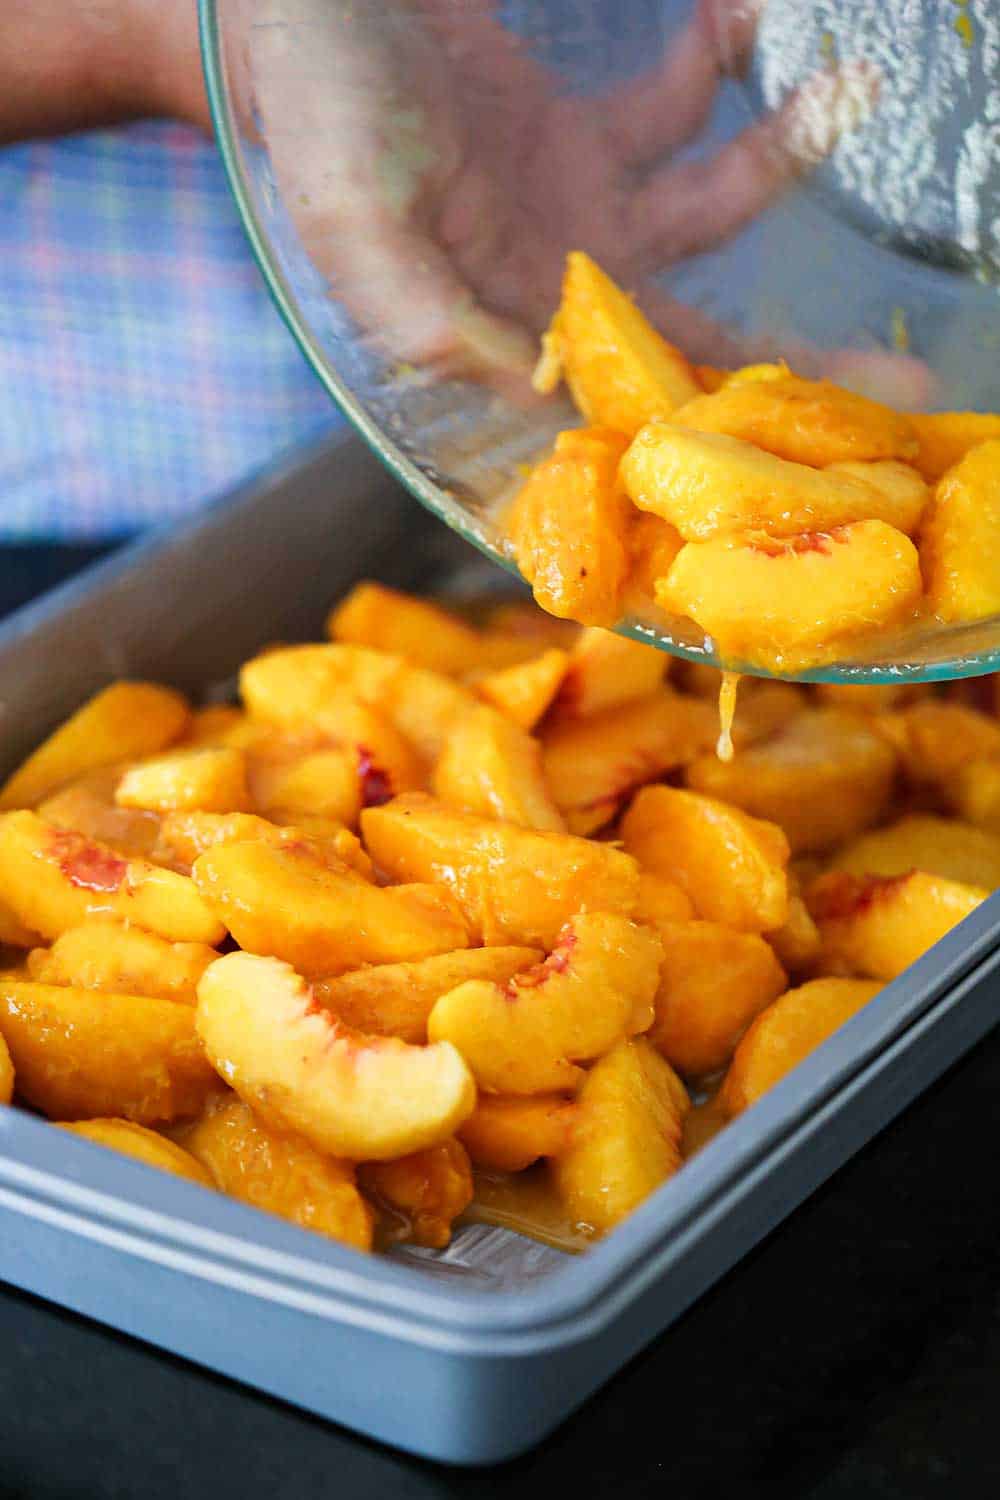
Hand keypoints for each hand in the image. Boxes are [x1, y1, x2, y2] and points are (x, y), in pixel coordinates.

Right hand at [248, 0, 884, 386]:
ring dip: (782, 154)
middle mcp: (552, 289)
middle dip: (795, 363)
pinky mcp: (580, 141)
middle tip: (898, 381)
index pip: (630, 406)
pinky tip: (744, 22)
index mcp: (504, 328)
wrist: (295, 11)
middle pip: (697, 346)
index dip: (721, 431)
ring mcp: (574, 214)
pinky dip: (714, 68)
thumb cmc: (313, 113)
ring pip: (709, 210)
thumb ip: (430, 314)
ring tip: (848, 85)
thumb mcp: (358, 220)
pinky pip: (671, 111)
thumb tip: (535, 382)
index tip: (817, 449)